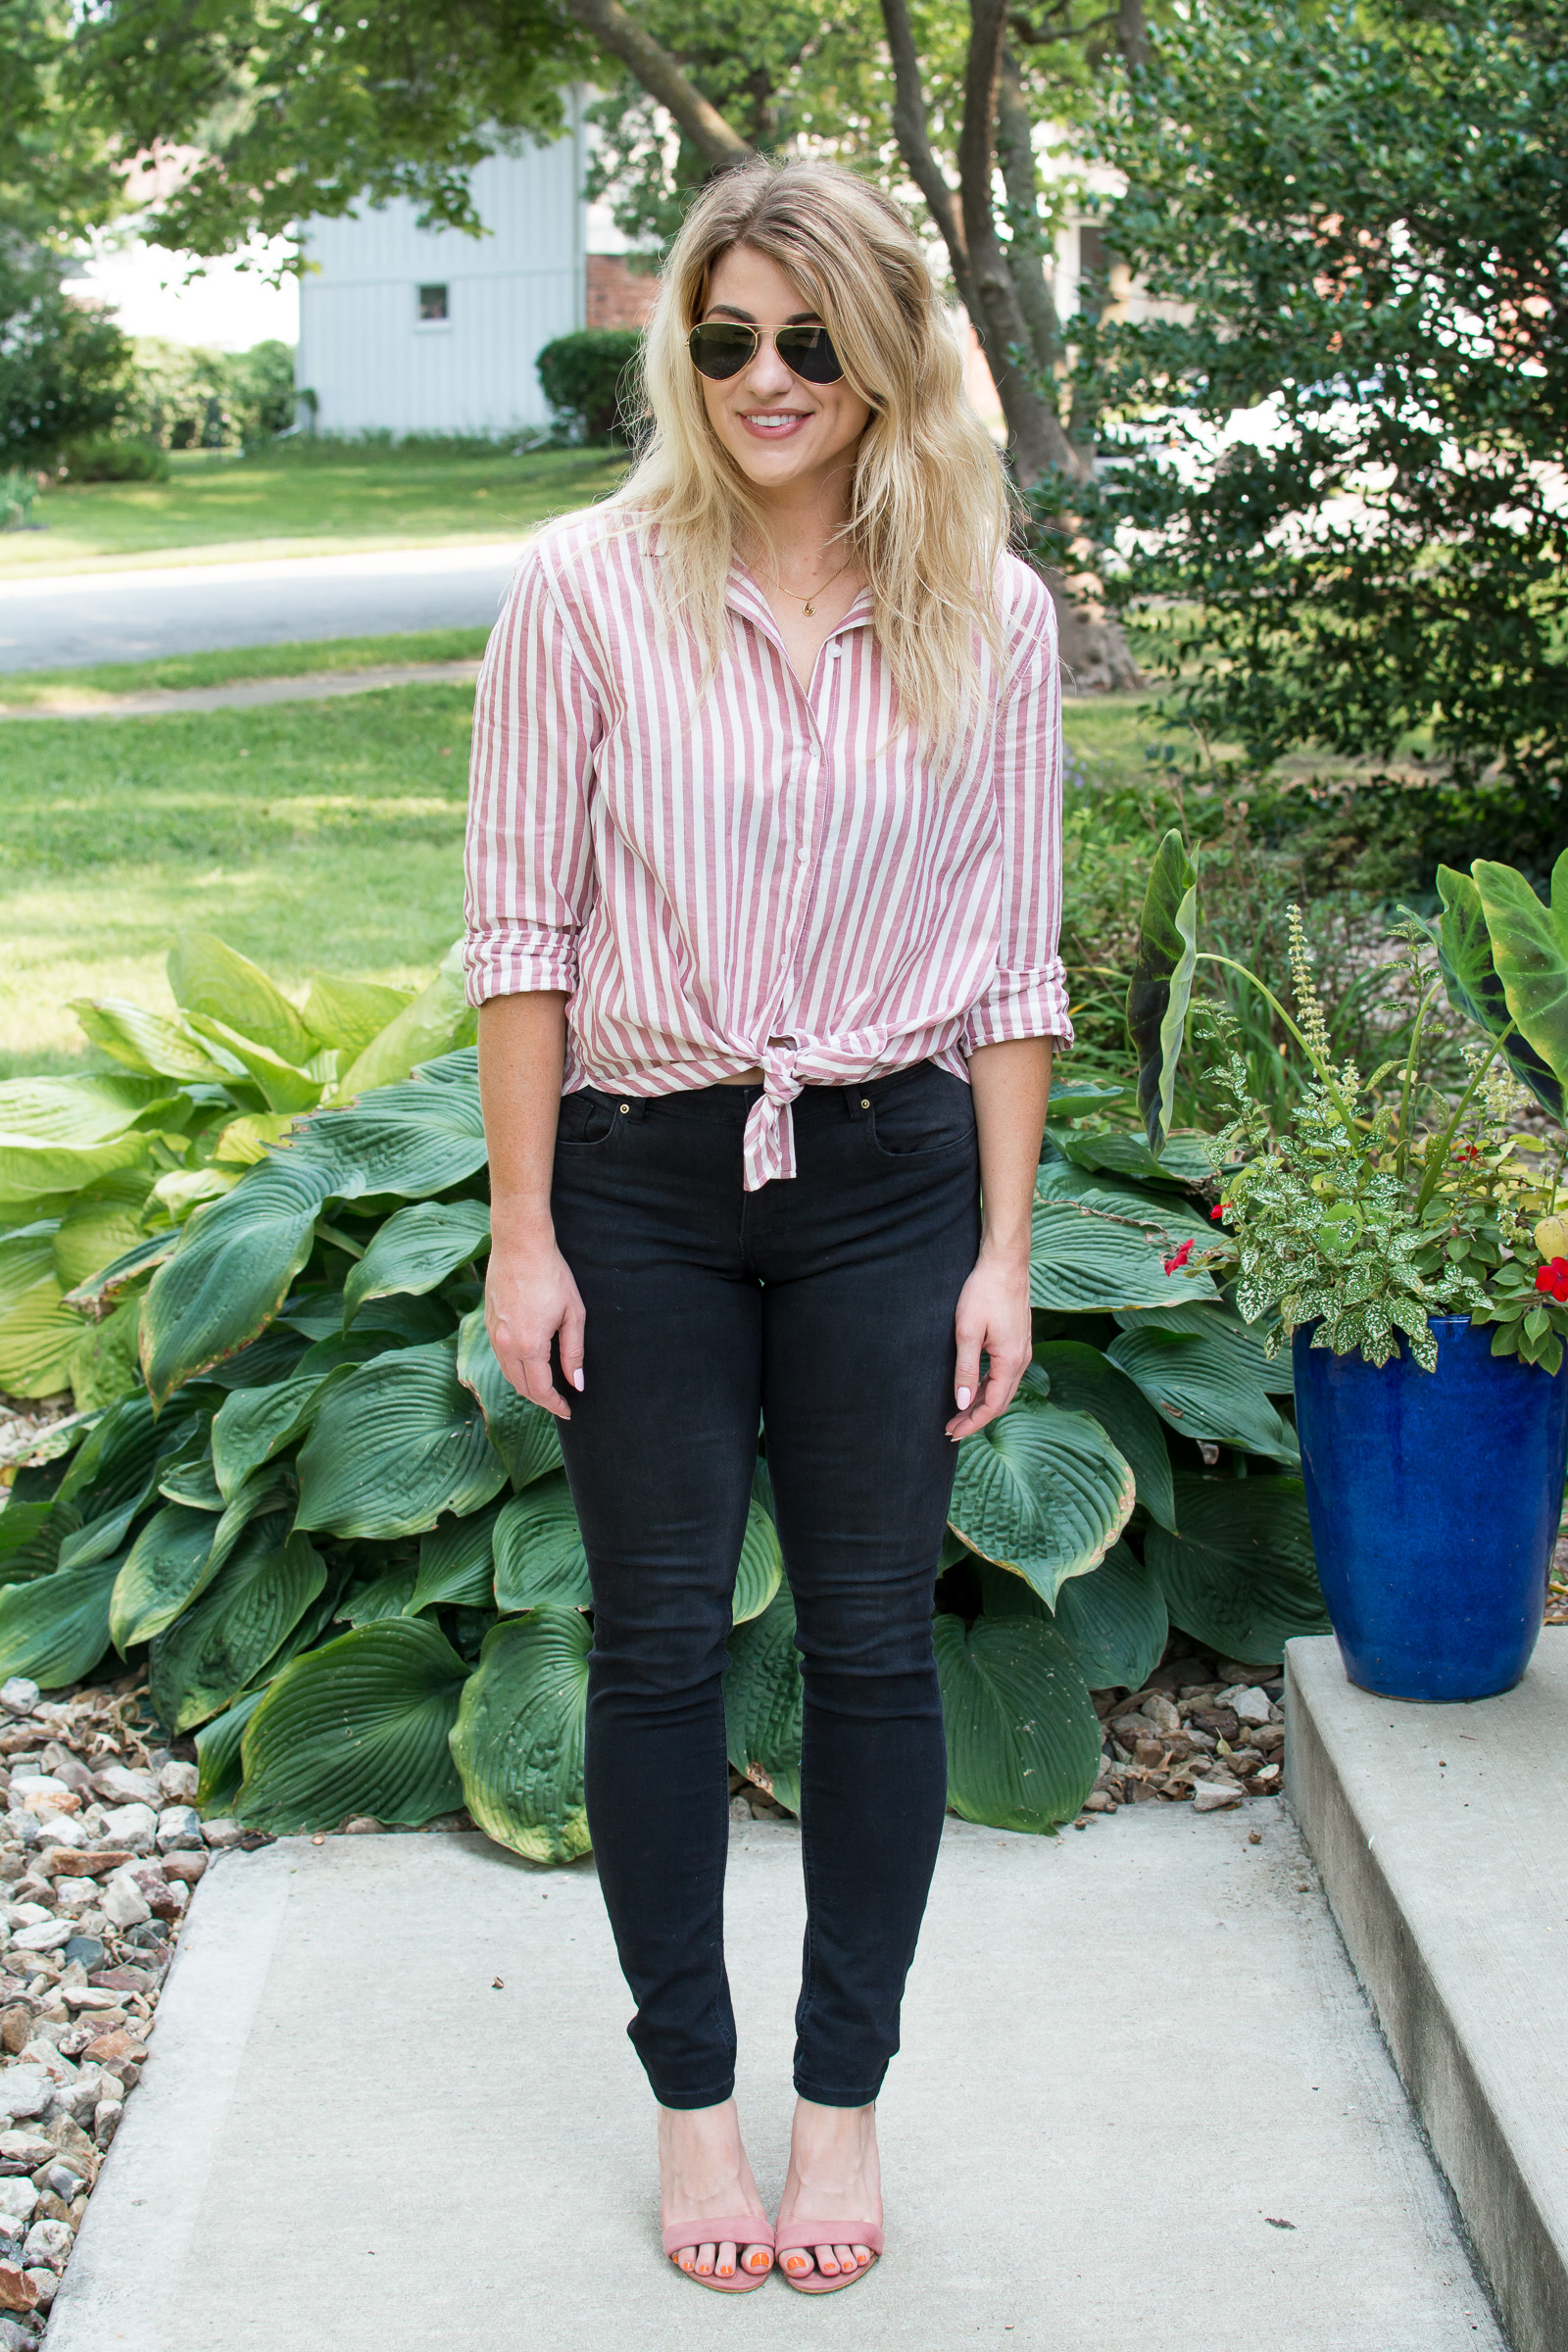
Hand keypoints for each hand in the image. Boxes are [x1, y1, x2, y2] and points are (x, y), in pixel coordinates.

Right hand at [485, 1228, 585, 1420]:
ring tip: (546, 1387)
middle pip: (521, 1387)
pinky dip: (514, 1368)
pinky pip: (500, 1356)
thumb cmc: (551, 1275)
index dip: (555, 1405)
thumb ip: (574, 1352)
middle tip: (560, 1402)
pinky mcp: (488, 1323)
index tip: (568, 1410)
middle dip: (541, 1399)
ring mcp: (493, 1334)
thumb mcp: (572, 1314)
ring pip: (508, 1373)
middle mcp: (506, 1345)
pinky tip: (529, 1364)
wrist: (519, 1245)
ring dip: (526, 1385)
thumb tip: (577, 1384)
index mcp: (529, 1346)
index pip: (540, 1390)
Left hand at [945, 1246, 1031, 1441]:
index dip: (973, 1422)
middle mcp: (1022, 1359)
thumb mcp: (967, 1332)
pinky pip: (1004, 1374)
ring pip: (1003, 1388)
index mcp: (1011, 1361)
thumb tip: (962, 1403)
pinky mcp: (1018, 1341)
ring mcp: (1022, 1350)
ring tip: (959, 1413)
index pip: (993, 1405)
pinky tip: (974, 1388)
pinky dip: (988, 1387)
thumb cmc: (984, 1293)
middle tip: (951, 1429)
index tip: (952, 1432)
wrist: (1005, 1264)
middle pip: (1000, 1401)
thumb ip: (965, 1370)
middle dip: (976, 1418)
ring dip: (982, 1403)